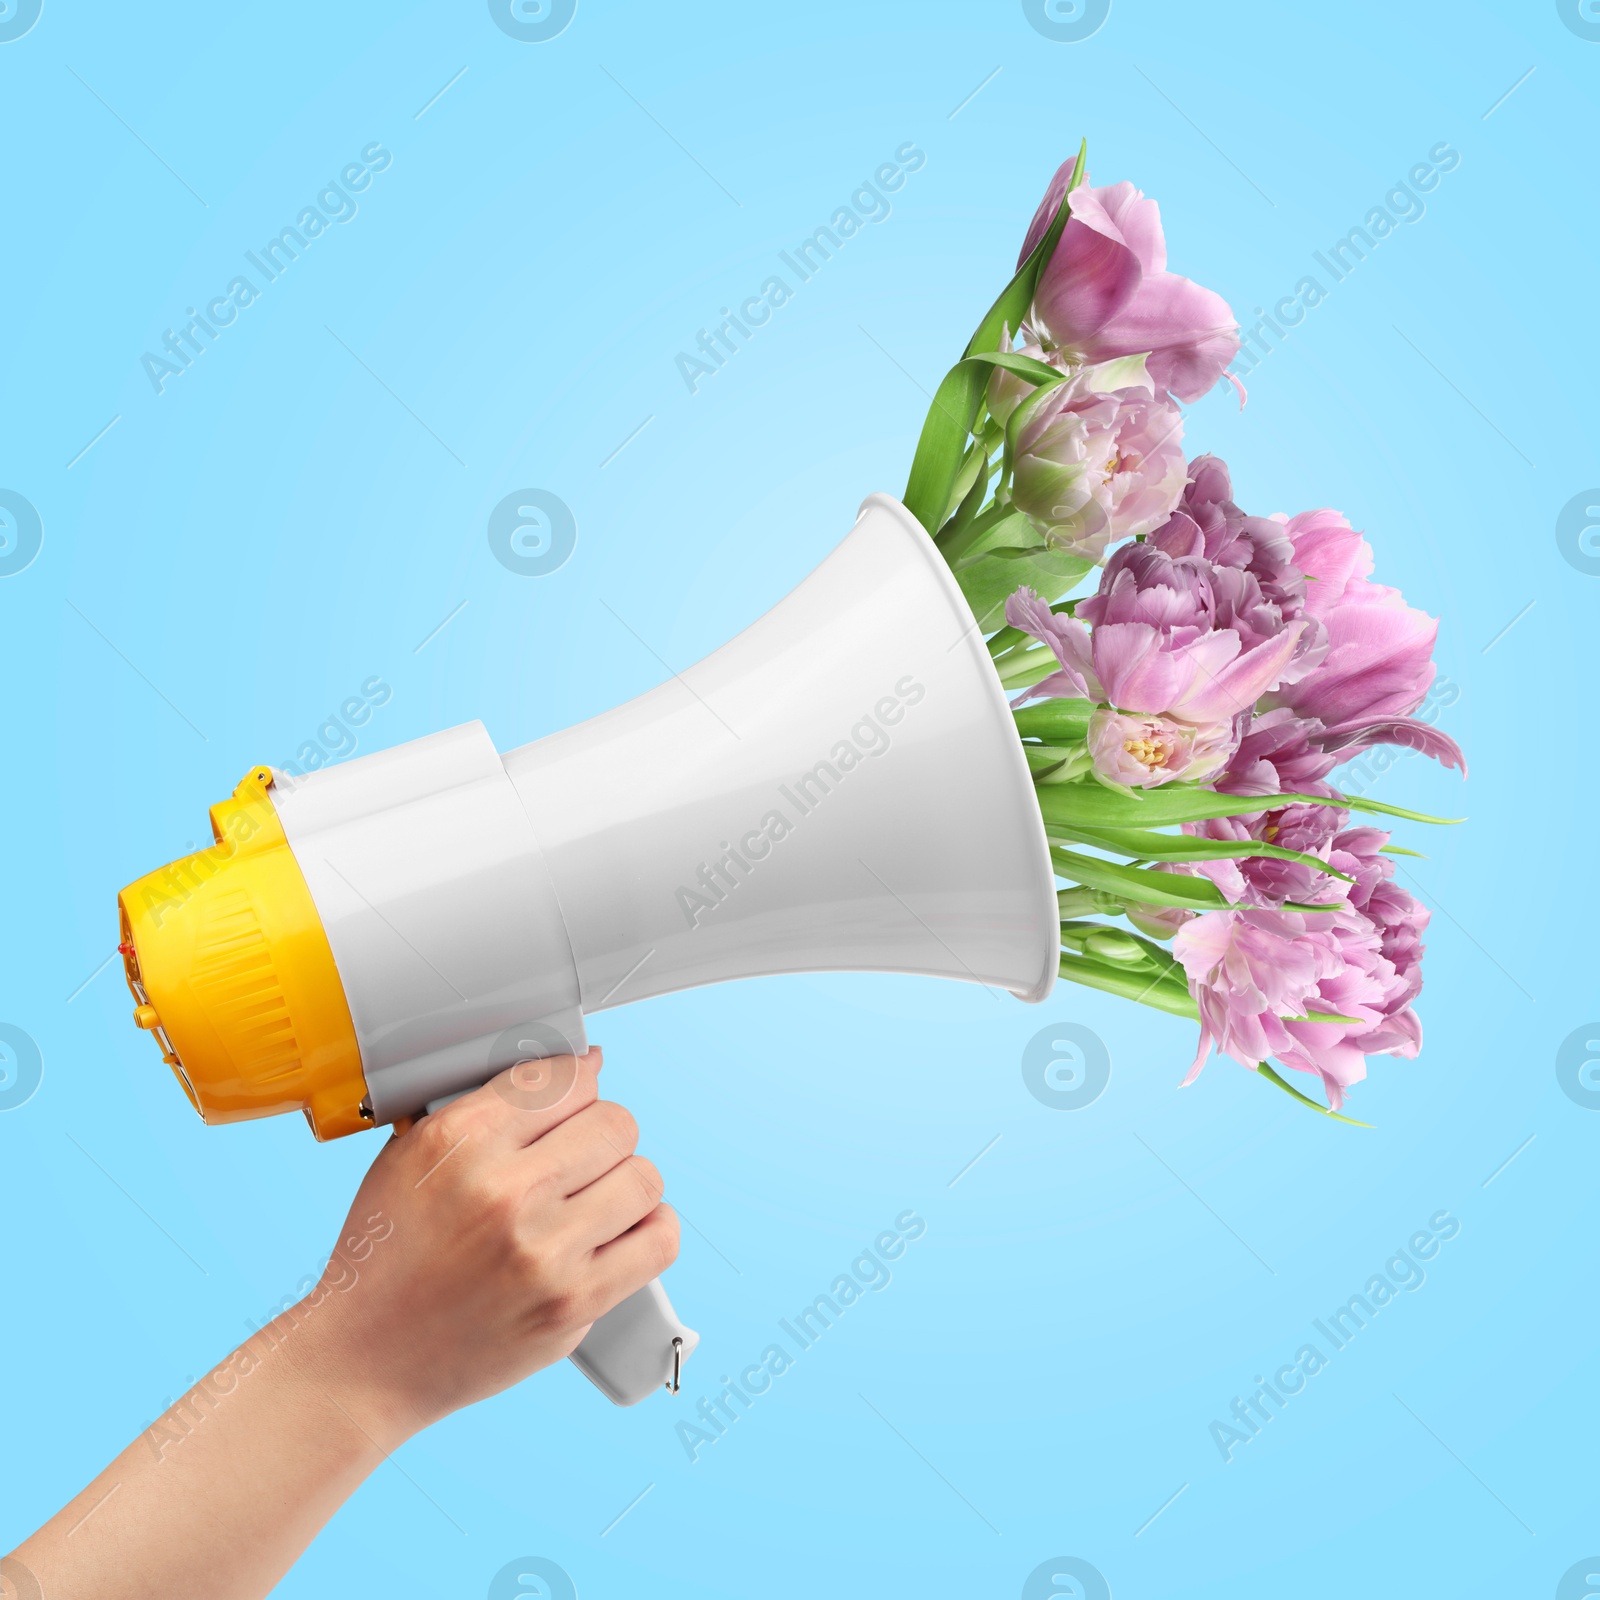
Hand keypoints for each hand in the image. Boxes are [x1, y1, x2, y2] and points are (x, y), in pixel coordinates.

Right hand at [304, 1047, 678, 1443]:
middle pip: (616, 1123)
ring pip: (643, 1177)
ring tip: (596, 1198)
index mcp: (458, 1141)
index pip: (564, 1078)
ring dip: (626, 1182)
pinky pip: (658, 1241)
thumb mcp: (410, 1156)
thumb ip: (494, 1104)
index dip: (577, 1084)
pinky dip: (650, 1230)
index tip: (575, 1100)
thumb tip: (588, 1065)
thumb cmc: (388, 1254)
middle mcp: (505, 1192)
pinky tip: (621, 1231)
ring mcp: (543, 1251)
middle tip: (580, 1158)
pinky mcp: (572, 1303)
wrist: (366, 1359)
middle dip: (602, 1134)